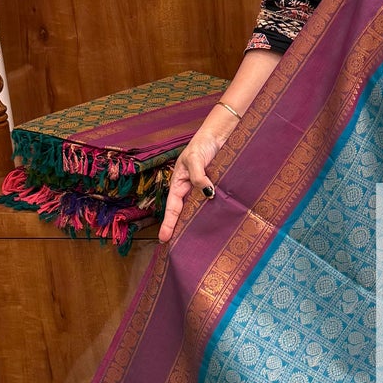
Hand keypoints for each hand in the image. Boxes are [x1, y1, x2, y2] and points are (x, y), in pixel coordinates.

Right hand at [159, 123, 225, 243]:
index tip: (163, 239)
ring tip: (196, 240)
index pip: (173, 207)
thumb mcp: (195, 159)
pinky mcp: (216, 187)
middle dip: (180, 228)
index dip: (168, 223)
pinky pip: (213, 203)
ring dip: (198, 223)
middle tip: (179, 247)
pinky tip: (216, 224)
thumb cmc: (201, 144)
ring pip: (198, 210)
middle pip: (184, 213)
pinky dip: (213, 213)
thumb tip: (207, 193)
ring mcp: (203, 190)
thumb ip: (198, 176)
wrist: (219, 135)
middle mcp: (190, 189)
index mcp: (179, 184)